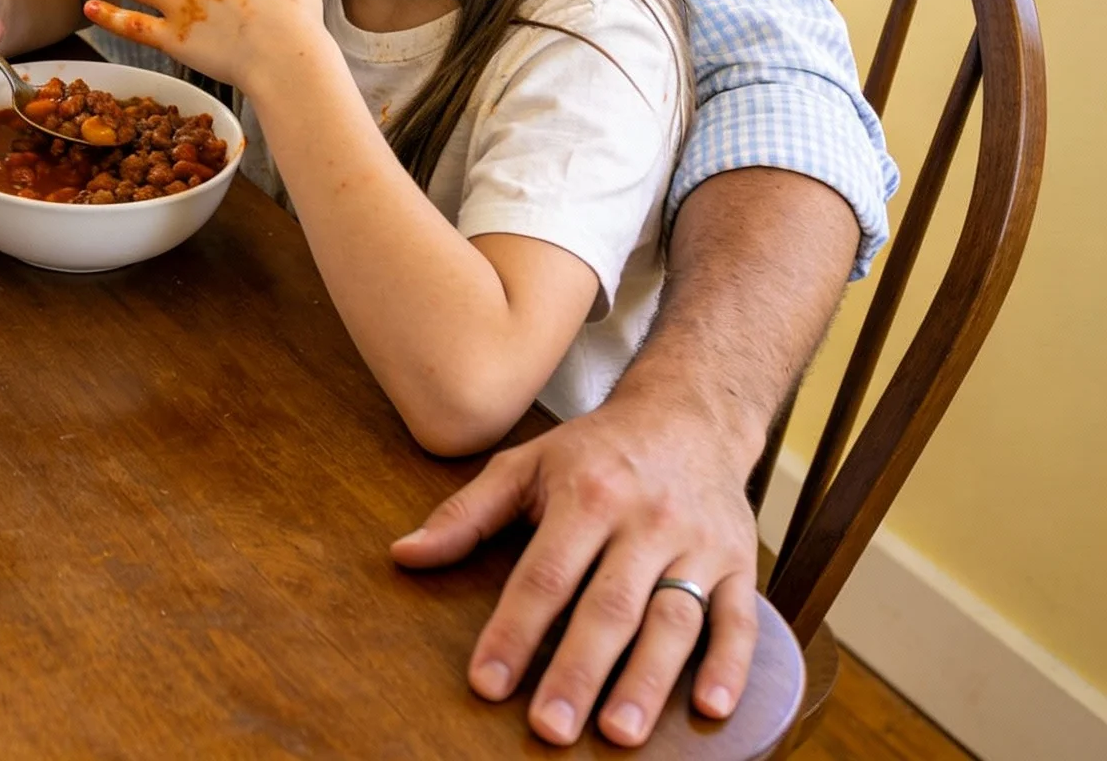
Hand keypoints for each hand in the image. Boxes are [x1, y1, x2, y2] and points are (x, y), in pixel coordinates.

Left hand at [390, 389, 761, 746]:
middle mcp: (644, 520)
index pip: (544, 575)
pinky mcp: (739, 563)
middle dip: (578, 672)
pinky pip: (740, 619)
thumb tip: (404, 556)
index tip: (487, 684)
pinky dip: (730, 665)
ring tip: (619, 732)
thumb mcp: (524, 465)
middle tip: (551, 729)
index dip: (514, 631)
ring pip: (675, 619)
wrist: (688, 414)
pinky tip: (711, 707)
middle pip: (609, 606)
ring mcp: (697, 544)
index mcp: (586, 495)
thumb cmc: (594, 451)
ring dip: (648, 680)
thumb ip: (465, 515)